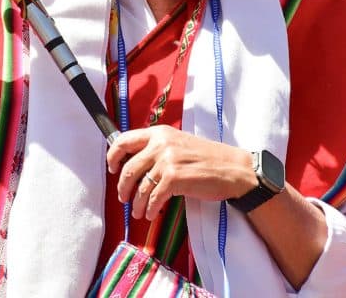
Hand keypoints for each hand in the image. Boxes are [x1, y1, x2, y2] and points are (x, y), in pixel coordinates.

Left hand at [106, 125, 254, 220]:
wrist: (232, 169)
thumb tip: (134, 162)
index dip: (113, 156)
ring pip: (139, 187)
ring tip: (138, 211)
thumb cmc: (208, 158)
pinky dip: (150, 209)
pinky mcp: (174, 178)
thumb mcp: (179, 143)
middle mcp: (160, 144)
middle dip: (123, 187)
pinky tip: (151, 213)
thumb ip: (157, 148)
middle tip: (124, 197)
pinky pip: (153, 198)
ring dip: (136, 203)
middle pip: (128, 168)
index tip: (112, 168)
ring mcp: (167, 161)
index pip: (124, 140)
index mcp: (159, 132)